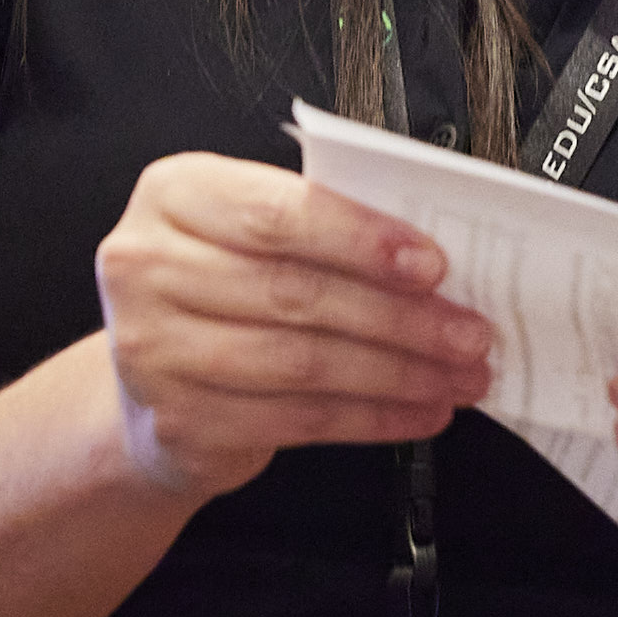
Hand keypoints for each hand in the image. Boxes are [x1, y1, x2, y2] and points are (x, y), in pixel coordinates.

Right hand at [92, 153, 491, 502]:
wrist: (152, 385)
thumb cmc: (220, 293)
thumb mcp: (251, 235)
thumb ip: (322, 229)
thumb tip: (432, 259)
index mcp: (175, 195)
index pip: (278, 213)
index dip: (362, 240)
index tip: (433, 264)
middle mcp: (148, 267)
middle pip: (297, 292)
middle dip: (401, 318)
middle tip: (469, 332)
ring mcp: (155, 350)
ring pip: (304, 363)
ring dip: (399, 373)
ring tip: (457, 376)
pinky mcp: (181, 421)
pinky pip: (298, 420)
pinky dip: (372, 419)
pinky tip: (417, 411)